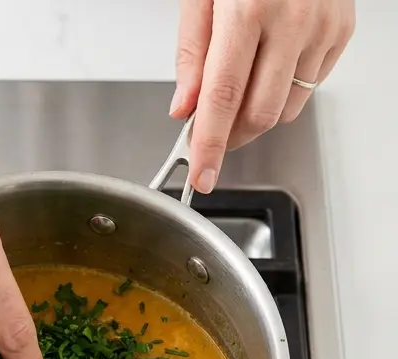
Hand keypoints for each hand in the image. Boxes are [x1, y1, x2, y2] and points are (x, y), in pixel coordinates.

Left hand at [171, 0, 353, 193]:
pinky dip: (283, 91)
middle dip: (230, 137)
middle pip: (259, 113)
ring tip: (237, 93)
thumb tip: (184, 107)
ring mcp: (324, 28)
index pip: (222, 99)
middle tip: (208, 135)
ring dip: (256, 116)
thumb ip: (191, 54)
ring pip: (288, 107)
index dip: (209, 145)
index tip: (201, 175)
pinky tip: (268, 67)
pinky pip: (311, 85)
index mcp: (247, 12)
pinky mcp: (342, 31)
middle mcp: (292, 22)